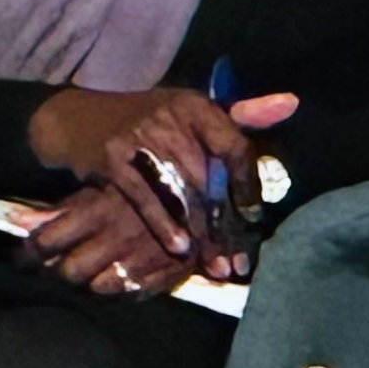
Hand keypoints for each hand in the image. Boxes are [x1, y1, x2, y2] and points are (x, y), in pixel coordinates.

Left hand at [19, 175, 199, 297]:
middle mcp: (115, 238)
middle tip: (46, 269)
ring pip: (94, 287)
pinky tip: (106, 282)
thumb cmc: (144, 178)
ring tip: (76, 275)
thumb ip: (57, 207)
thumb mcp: (98, 186)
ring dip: (82, 283)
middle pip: (67, 271)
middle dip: (51, 272)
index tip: (20, 258)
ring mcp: (140, 259)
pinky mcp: (164, 273)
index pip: (46, 242)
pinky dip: (112, 291)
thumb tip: (16, 220)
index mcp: (96, 211)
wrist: (206, 186)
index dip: (28, 254)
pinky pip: (128, 294)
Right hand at [25, 83, 298, 279]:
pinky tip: (179, 248)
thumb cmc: (145, 120)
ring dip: (199, 233)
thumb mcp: (189, 111)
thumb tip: (290, 104)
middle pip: (208, 178)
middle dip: (224, 224)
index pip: (233, 145)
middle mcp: (168, 118)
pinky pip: (145, 199)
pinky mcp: (111, 159)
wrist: (77, 119)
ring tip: (213, 263)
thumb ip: (240, 114)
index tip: (253, 216)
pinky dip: (163, 226)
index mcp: (194, 105)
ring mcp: (137, 138)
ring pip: (180, 193)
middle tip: (236, 258)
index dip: (246, 184)